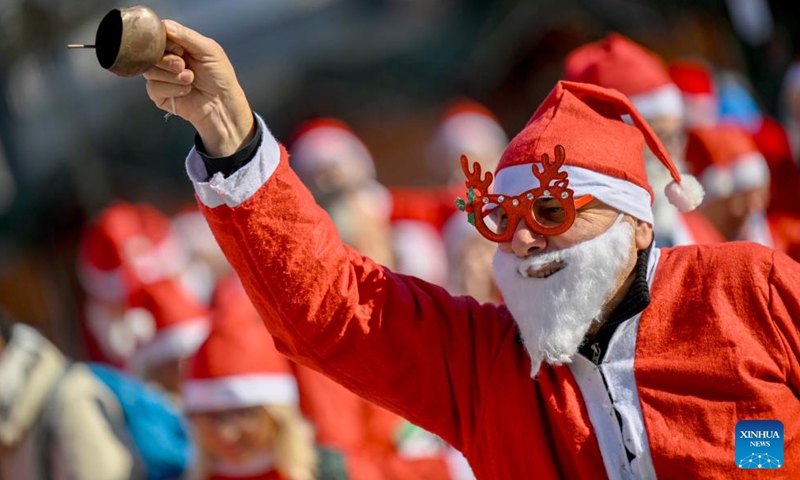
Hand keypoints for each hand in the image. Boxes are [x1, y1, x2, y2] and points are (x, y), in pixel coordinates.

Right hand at [143, 20, 254, 156]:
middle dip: (169, 60)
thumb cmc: (220, 77)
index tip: (180, 50)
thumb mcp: (209, 50)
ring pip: (150, 70)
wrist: (223, 105)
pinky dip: (171, 89)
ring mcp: (162, 77)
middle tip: (184, 66)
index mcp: (179, 46)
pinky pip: (153, 87)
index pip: (159, 36)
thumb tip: (164, 25)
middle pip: (151, 53)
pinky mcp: (159, 94)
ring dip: (172, 76)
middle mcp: (168, 60)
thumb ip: (187, 35)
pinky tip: (186, 91)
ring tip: (190, 80)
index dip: (166, 42)